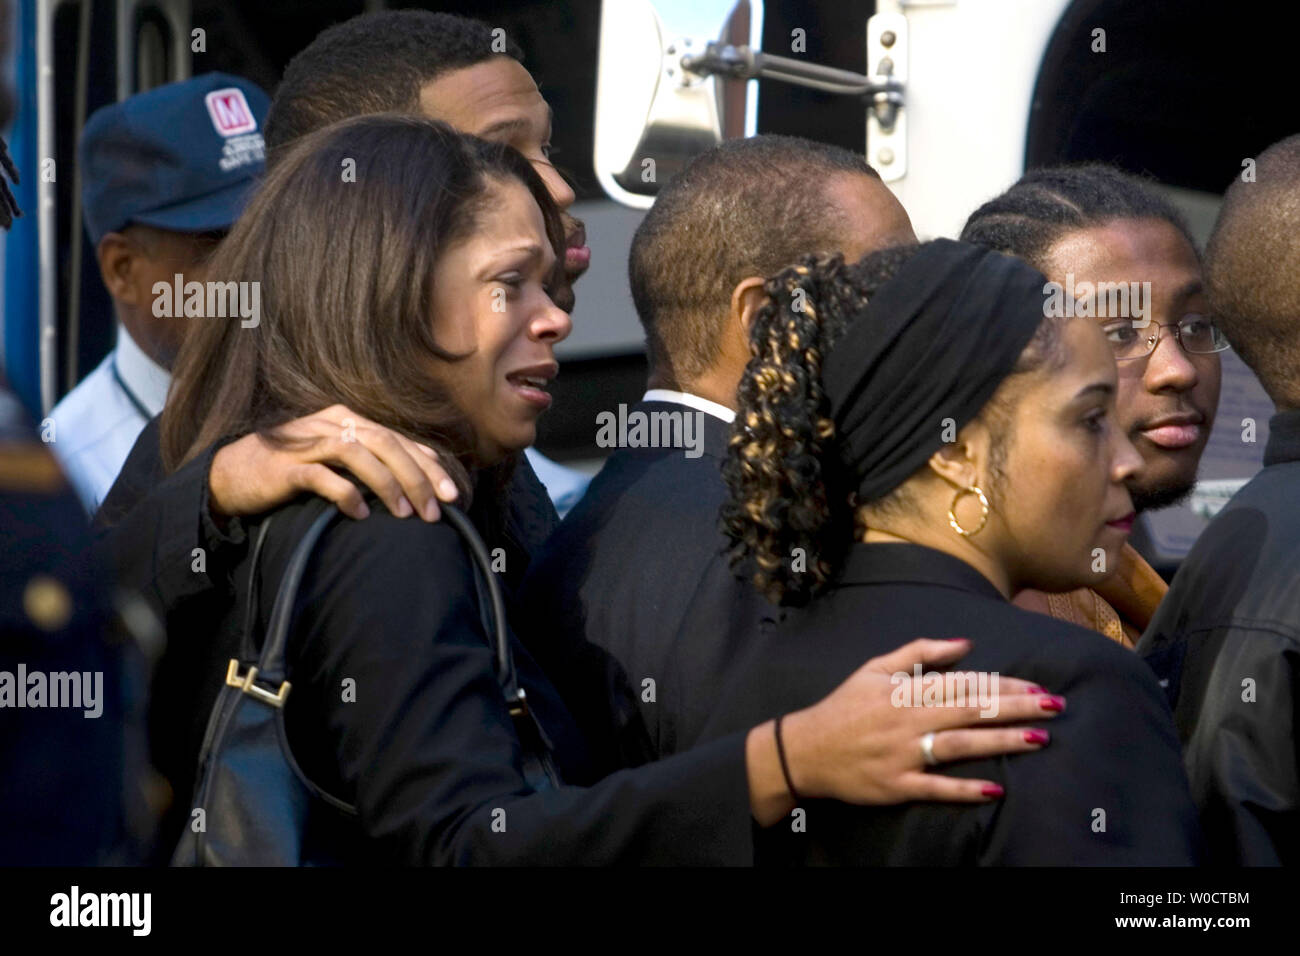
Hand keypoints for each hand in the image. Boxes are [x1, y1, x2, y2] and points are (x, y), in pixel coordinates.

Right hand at [208, 405, 459, 521]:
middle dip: (416, 476)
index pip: (398, 439)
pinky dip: (345, 494)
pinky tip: (360, 515)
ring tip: (406, 514)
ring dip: (387, 484)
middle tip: (436, 510)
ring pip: (358, 454)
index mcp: (346, 419)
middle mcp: (329, 424)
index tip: (452, 493)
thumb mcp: (336, 456)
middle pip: (384, 443)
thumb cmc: (292, 468)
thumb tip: (426, 465)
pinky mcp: (284, 467)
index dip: (428, 465)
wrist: (231, 474)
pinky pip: (321, 477)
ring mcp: (306, 444)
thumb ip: (374, 456)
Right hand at [748, 638, 1063, 823]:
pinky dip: (965, 789)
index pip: (964, 684)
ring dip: (1001, 741)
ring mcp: (904, 754)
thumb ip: (919, 652)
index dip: (1003, 685)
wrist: (805, 749)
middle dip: (1015, 707)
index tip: (1037, 686)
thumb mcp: (874, 668)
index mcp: (906, 690)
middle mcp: (909, 720)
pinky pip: (935, 788)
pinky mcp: (897, 785)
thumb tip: (965, 643)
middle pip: (971, 711)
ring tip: (1039, 738)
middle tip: (1054, 706)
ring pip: (960, 746)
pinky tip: (996, 789)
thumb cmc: (844, 707)